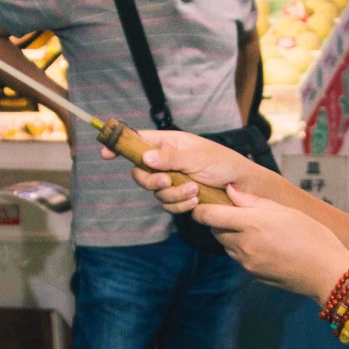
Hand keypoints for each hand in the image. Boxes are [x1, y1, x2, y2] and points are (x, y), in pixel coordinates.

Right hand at [121, 128, 265, 208]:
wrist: (242, 186)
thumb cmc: (222, 163)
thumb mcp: (197, 156)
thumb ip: (170, 157)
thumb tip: (145, 157)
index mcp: (168, 143)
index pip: (138, 141)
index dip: (120, 146)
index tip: (106, 154)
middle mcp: (166, 161)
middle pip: (140, 173)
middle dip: (151, 181)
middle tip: (166, 181)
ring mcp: (172, 181)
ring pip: (155, 193)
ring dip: (174, 194)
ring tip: (195, 190)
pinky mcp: (180, 198)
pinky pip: (169, 206)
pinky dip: (181, 205)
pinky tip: (196, 201)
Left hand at [191, 185, 348, 299]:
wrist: (326, 272)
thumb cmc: (312, 236)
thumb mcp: (285, 211)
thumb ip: (253, 201)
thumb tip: (230, 191)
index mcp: (251, 224)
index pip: (208, 216)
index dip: (200, 208)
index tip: (203, 201)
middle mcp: (243, 245)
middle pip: (214, 231)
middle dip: (218, 220)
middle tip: (234, 211)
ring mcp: (246, 262)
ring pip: (225, 245)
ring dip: (230, 235)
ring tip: (254, 228)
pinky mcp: (252, 274)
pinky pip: (238, 258)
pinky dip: (242, 249)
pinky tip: (263, 244)